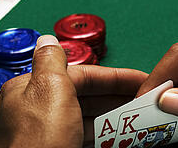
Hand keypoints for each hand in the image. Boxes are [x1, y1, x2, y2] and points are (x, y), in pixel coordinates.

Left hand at [0, 35, 147, 146]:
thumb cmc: (38, 141)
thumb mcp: (48, 91)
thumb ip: (52, 62)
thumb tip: (47, 39)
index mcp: (30, 88)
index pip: (80, 75)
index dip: (114, 77)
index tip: (143, 80)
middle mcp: (33, 108)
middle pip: (84, 97)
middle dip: (117, 98)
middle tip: (148, 102)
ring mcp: (42, 132)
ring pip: (84, 119)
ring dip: (113, 118)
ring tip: (140, 119)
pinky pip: (81, 138)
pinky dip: (101, 136)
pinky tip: (118, 136)